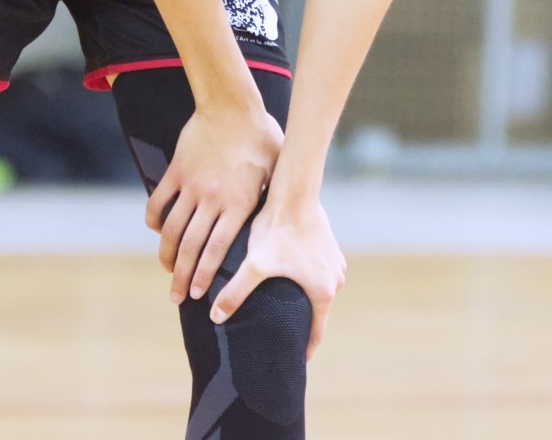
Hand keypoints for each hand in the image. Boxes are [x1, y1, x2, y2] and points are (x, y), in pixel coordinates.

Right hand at [147, 103, 282, 305]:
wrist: (232, 106)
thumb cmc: (261, 138)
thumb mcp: (275, 173)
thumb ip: (271, 201)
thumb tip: (280, 226)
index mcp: (239, 204)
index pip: (217, 250)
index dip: (205, 275)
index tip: (199, 295)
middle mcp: (213, 199)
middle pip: (192, 247)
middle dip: (183, 276)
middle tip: (177, 297)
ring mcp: (192, 185)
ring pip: (172, 229)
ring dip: (167, 254)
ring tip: (167, 270)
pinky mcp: (176, 170)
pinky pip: (159, 201)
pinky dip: (155, 219)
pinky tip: (157, 231)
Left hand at [210, 198, 345, 358]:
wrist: (294, 190)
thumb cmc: (277, 228)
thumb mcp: (255, 264)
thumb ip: (236, 292)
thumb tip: (215, 317)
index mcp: (323, 292)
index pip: (316, 333)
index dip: (303, 349)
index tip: (293, 361)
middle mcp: (336, 280)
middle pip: (317, 309)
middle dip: (300, 320)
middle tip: (283, 332)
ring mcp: (335, 261)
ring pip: (318, 286)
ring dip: (303, 293)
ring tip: (284, 301)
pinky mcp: (329, 245)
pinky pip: (318, 267)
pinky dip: (305, 273)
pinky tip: (289, 271)